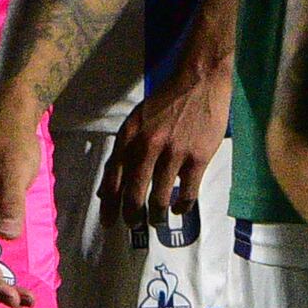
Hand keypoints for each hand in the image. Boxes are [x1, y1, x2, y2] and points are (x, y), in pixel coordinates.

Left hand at [108, 64, 225, 225]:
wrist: (198, 81)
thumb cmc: (165, 101)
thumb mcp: (136, 121)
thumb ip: (123, 152)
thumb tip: (108, 186)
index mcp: (129, 137)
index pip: (113, 179)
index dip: (110, 206)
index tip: (108, 223)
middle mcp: (148, 147)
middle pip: (133, 194)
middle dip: (131, 216)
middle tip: (133, 225)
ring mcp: (174, 153)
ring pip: (159, 199)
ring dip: (156, 216)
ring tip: (157, 222)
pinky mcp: (198, 158)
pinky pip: (187, 193)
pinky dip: (181, 207)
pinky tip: (178, 210)